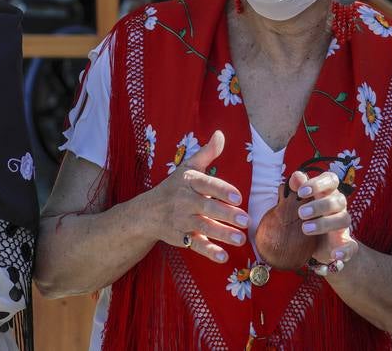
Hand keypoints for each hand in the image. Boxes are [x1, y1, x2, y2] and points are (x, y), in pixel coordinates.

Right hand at [147, 130, 247, 263]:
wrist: (146, 213)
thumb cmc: (173, 187)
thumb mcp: (187, 168)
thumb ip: (206, 153)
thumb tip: (220, 134)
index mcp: (189, 183)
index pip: (206, 185)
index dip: (222, 190)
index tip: (238, 197)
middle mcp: (184, 202)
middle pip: (207, 208)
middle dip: (226, 214)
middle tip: (245, 220)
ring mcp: (182, 221)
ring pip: (203, 228)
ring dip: (222, 234)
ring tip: (241, 239)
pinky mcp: (180, 238)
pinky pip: (195, 245)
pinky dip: (208, 251)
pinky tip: (223, 257)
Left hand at [290, 169, 353, 262]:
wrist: (318, 246)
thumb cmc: (309, 218)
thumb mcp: (301, 204)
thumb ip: (299, 189)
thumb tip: (296, 176)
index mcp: (328, 193)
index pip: (331, 180)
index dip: (318, 183)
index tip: (301, 192)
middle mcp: (338, 207)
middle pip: (338, 200)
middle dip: (319, 205)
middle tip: (301, 213)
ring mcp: (343, 226)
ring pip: (344, 219)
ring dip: (325, 224)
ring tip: (305, 229)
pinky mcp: (346, 244)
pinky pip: (352, 246)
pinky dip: (345, 251)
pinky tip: (335, 255)